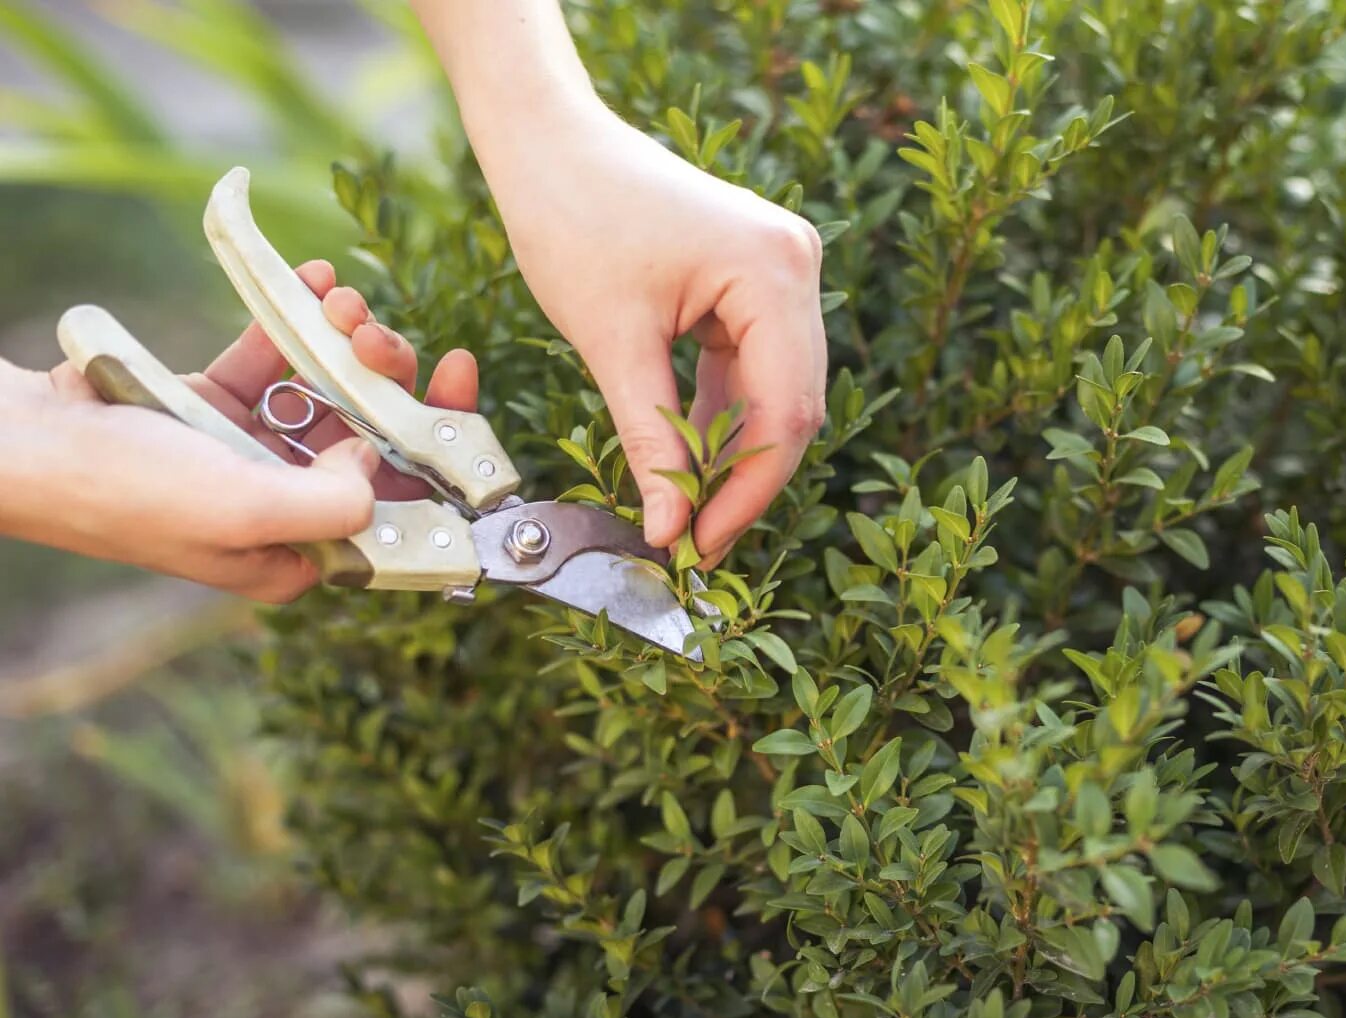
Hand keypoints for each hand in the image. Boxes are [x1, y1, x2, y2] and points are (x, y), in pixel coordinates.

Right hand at [0, 261, 479, 602]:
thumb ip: (332, 502)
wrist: (20, 439)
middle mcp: (280, 509)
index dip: (441, 452)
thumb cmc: (127, 489)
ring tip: (340, 299)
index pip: (398, 510)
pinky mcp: (210, 404)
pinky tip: (310, 279)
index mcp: (297, 555)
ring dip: (344, 340)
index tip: (460, 387)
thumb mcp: (245, 511)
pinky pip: (273, 358)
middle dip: (389, 381)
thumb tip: (374, 464)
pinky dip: (293, 319)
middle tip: (383, 337)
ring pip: (328, 390)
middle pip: (371, 440)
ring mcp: (246, 454)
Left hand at [485, 108, 827, 566]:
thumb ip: (651, 442)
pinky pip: (751, 368)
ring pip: (774, 394)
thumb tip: (670, 532)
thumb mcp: (611, 343)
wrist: (546, 139)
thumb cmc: (570, 218)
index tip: (701, 549)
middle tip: (695, 546)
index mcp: (774, 272)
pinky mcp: (754, 281)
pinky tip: (686, 462)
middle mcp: (796, 265)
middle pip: (791, 407)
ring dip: (731, 455)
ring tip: (686, 515)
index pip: (784, 412)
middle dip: (742, 480)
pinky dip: (720, 417)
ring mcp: (780, 271)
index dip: (746, 492)